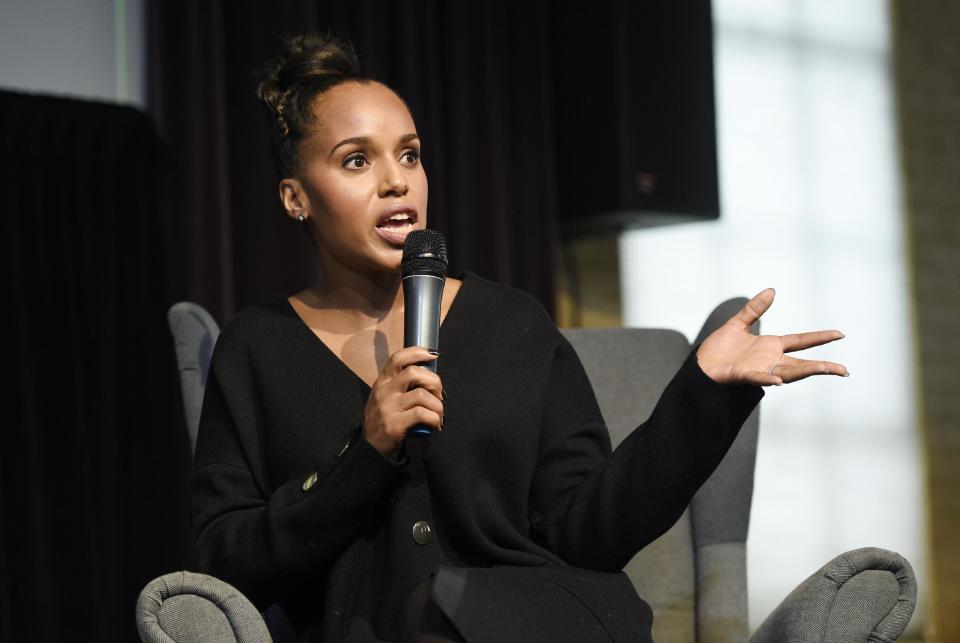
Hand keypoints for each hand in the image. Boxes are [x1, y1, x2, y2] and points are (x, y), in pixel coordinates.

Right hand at [362, 347, 443, 457]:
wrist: (370, 448)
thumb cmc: (383, 420)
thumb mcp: (385, 398)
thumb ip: (401, 386)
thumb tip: (429, 378)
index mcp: (383, 381)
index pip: (398, 358)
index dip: (418, 352)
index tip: (433, 355)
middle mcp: (384, 391)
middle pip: (414, 373)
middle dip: (434, 382)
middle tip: (439, 396)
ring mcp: (388, 407)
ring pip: (422, 395)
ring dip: (437, 405)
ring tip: (439, 415)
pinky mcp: (395, 424)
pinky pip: (422, 414)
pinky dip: (434, 418)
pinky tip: (435, 424)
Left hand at [696, 288, 848, 386]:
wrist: (700, 364)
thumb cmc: (719, 348)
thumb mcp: (738, 324)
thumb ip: (754, 309)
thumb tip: (772, 291)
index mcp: (770, 346)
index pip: (801, 340)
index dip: (820, 337)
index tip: (840, 334)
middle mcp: (769, 360)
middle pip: (801, 363)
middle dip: (822, 366)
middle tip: (844, 371)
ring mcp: (758, 369)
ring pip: (787, 373)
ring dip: (804, 371)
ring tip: (824, 369)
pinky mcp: (743, 375)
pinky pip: (758, 378)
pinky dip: (768, 379)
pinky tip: (779, 381)